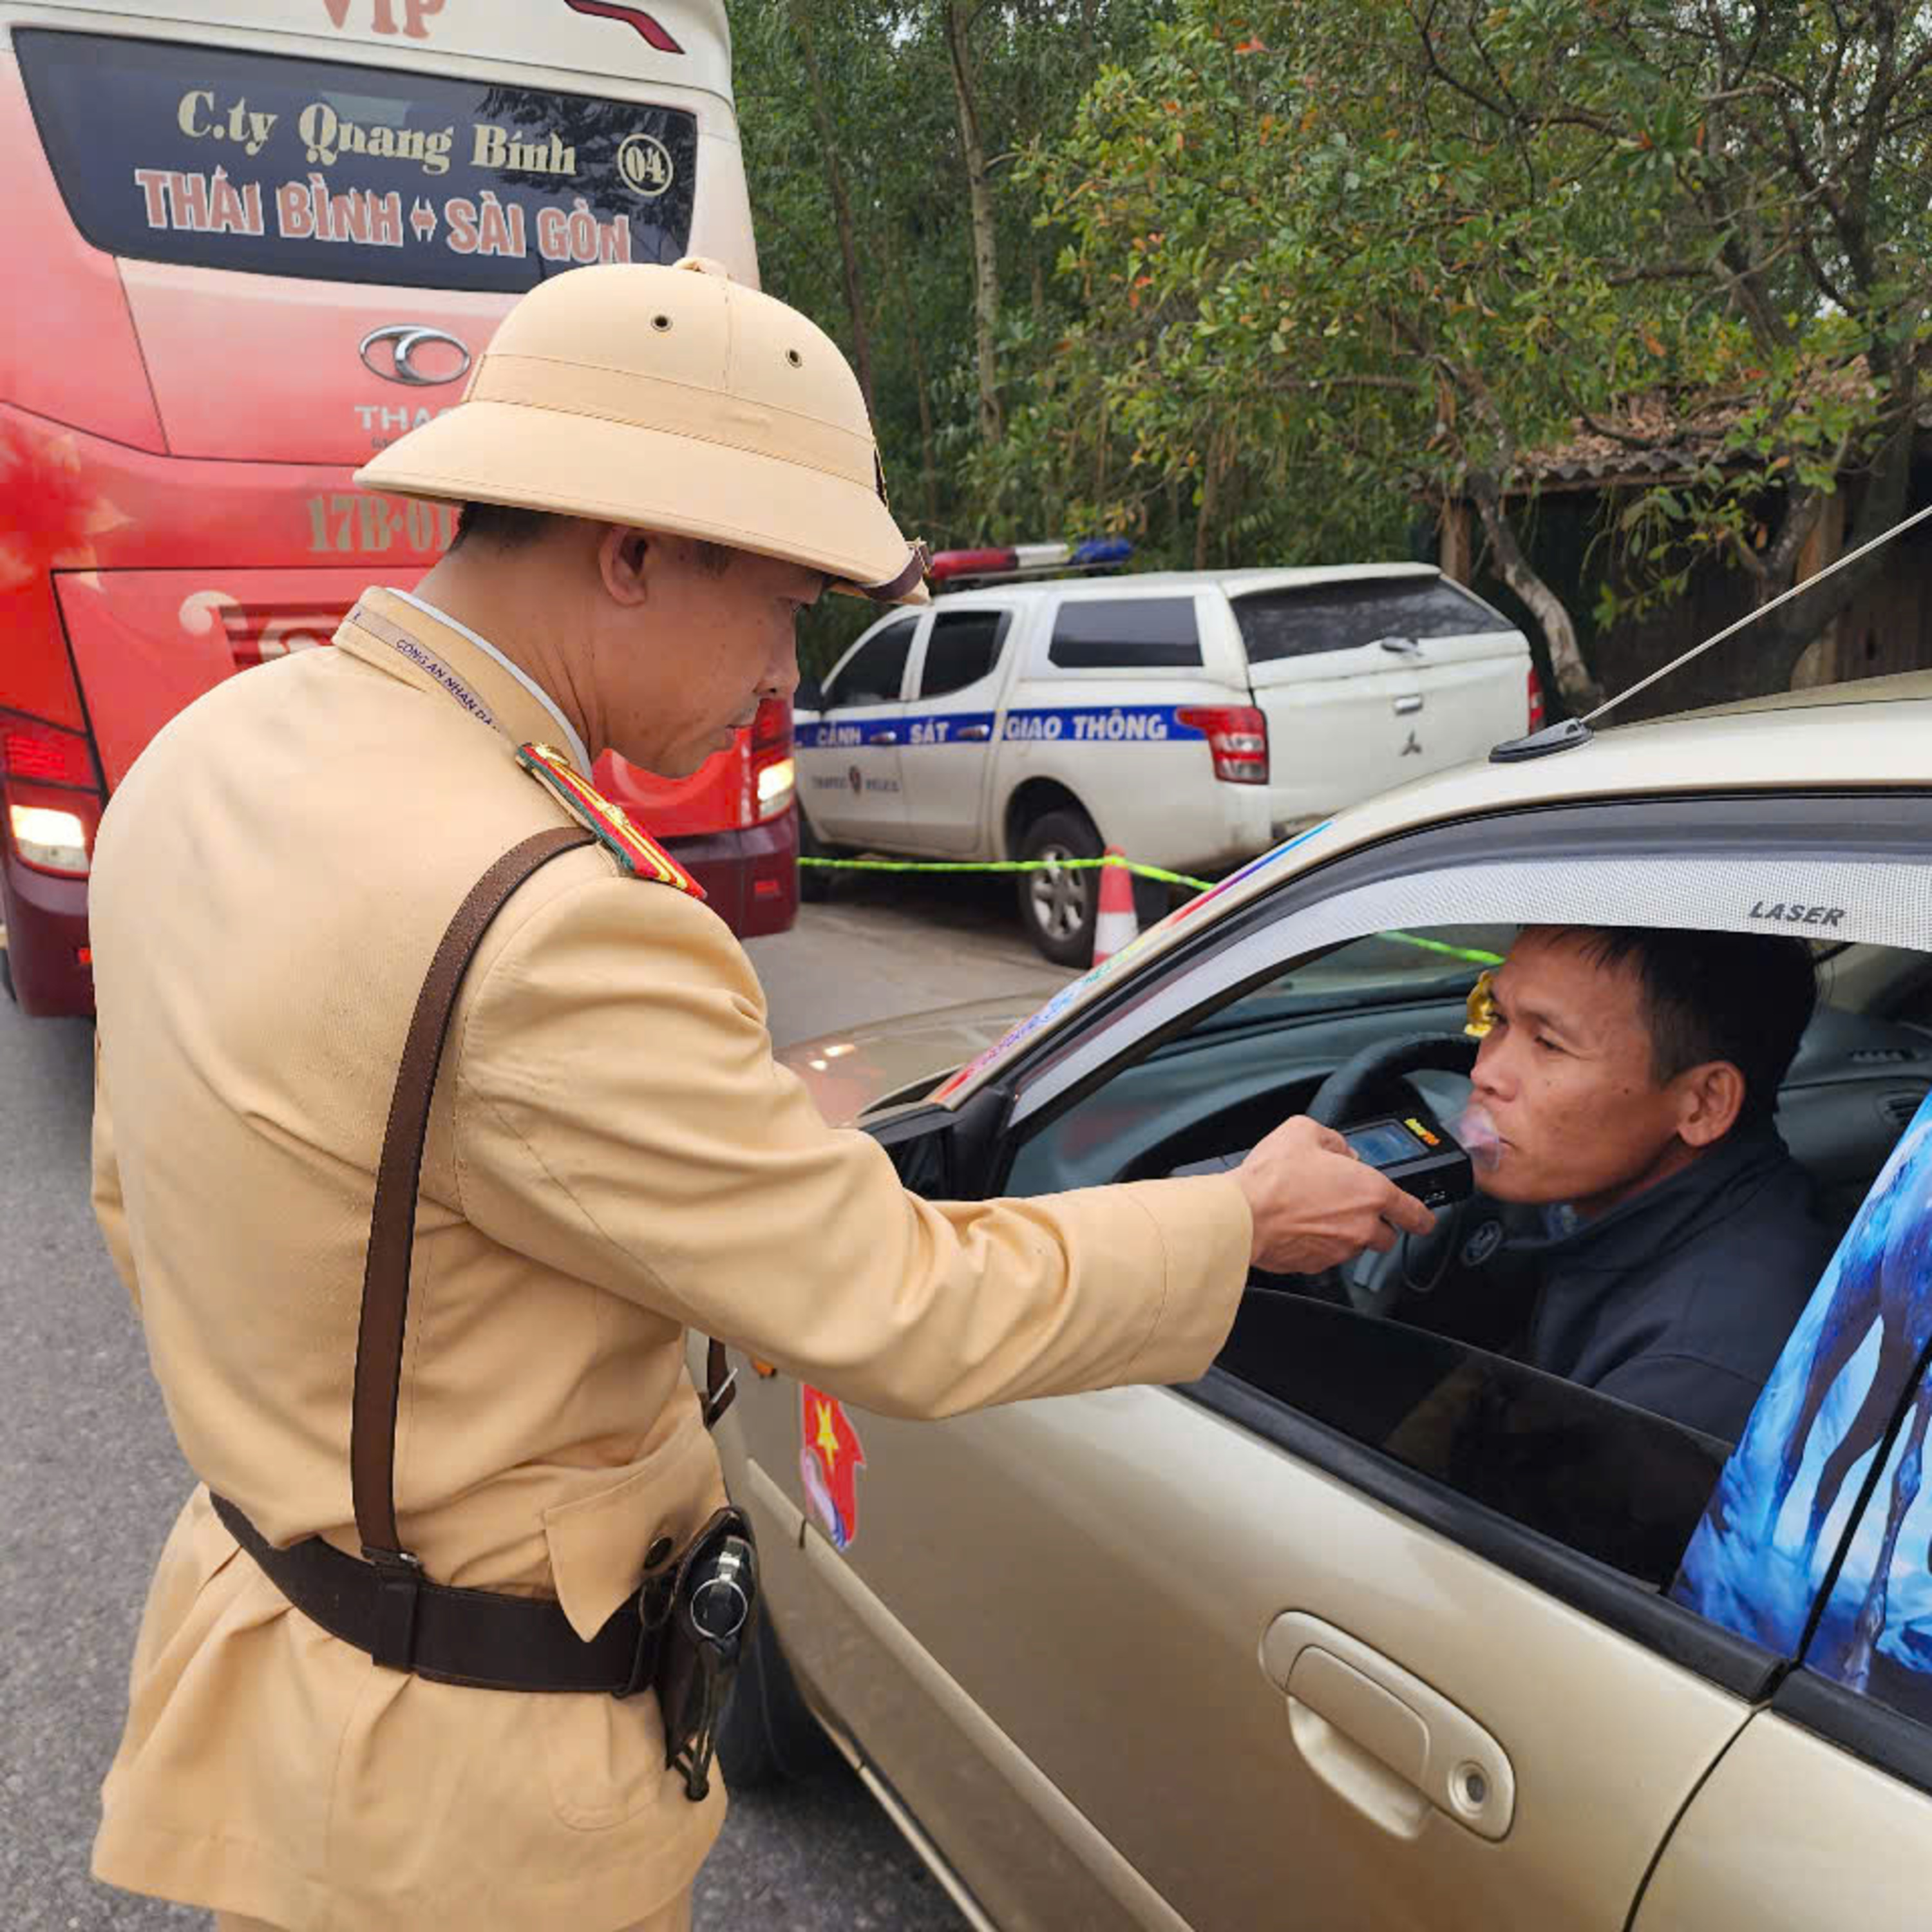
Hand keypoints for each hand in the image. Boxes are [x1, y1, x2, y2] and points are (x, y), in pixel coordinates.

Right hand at [1233, 1115, 1435, 1273]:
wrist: (1242, 1216)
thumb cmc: (1272, 1177)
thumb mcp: (1303, 1131)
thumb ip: (1333, 1139)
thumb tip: (1339, 1150)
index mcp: (1370, 1191)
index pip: (1414, 1212)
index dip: (1422, 1216)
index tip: (1422, 1218)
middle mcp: (1361, 1226)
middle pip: (1386, 1236)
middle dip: (1375, 1224)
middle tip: (1350, 1207)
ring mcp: (1339, 1249)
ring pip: (1355, 1246)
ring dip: (1344, 1233)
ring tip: (1313, 1212)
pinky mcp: (1315, 1265)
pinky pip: (1326, 1256)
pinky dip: (1317, 1244)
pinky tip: (1297, 1226)